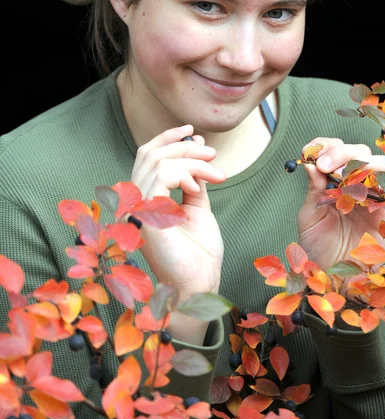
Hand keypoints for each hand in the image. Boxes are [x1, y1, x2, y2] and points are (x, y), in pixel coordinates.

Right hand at [131, 124, 225, 299]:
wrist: (200, 283)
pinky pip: (161, 176)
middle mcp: (136, 201)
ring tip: (215, 173)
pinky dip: (184, 173)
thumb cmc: (198, 254)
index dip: (167, 139)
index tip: (194, 134)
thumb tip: (196, 154)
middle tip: (211, 153)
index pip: (147, 157)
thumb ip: (192, 183)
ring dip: (191, 160)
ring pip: (158, 161)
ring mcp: (137, 208)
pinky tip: (197, 187)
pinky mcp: (145, 214)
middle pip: (150, 154)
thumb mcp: (198, 209)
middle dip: (183, 146)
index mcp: (146, 199)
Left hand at [298, 137, 384, 272]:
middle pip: (362, 152)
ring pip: (381, 165)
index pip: (337, 150)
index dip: (326, 146)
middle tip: (325, 167)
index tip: (311, 154)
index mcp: (336, 182)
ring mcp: (376, 197)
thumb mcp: (310, 218)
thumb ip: (314, 190)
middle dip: (343, 153)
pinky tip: (366, 191)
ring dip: (362, 164)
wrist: (336, 279)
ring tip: (342, 178)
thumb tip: (309, 162)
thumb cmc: (320, 249)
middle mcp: (357, 185)